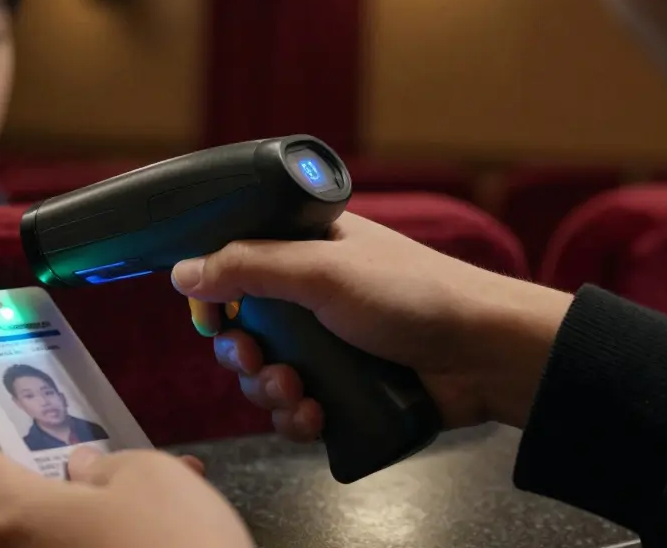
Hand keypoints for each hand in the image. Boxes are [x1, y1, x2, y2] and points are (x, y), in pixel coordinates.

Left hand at [0, 447, 253, 547]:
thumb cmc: (171, 536)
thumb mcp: (148, 472)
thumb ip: (104, 464)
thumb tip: (80, 472)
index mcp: (19, 514)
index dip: (21, 453)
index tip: (63, 453)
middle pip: (30, 513)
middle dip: (79, 491)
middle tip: (135, 477)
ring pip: (64, 543)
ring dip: (105, 523)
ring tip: (173, 505)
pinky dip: (116, 547)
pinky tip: (166, 539)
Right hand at [172, 212, 573, 436]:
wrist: (484, 355)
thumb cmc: (412, 294)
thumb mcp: (322, 269)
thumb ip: (248, 266)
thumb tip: (182, 271)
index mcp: (308, 248)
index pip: (238, 267)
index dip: (216, 296)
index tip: (212, 320)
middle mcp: (313, 295)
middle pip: (244, 328)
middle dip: (242, 354)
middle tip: (256, 361)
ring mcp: (330, 344)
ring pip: (267, 374)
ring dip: (268, 391)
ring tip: (296, 394)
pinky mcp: (346, 388)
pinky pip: (297, 408)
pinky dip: (296, 418)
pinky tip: (314, 418)